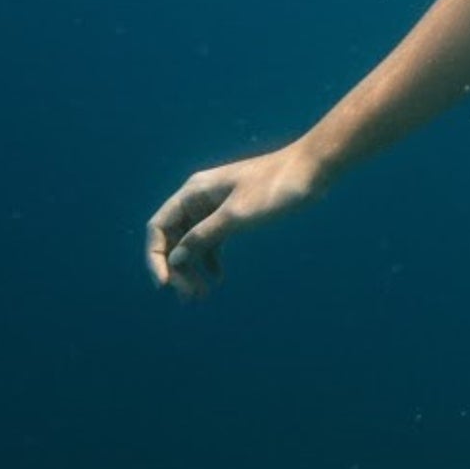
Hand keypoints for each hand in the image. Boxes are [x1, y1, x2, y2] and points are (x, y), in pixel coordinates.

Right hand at [145, 143, 325, 300]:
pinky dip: (212, 260)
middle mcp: (200, 198)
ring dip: (193, 269)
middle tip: (191, 298)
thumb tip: (175, 259)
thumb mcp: (236, 215)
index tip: (165, 286)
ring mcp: (216, 206)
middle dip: (178, 270)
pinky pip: (213, 240)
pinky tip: (218, 279)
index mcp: (194, 191)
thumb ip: (202, 236)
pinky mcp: (234, 214)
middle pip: (174, 239)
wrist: (313, 170)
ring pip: (194, 242)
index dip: (156, 258)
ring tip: (200, 297)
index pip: (159, 227)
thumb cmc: (276, 187)